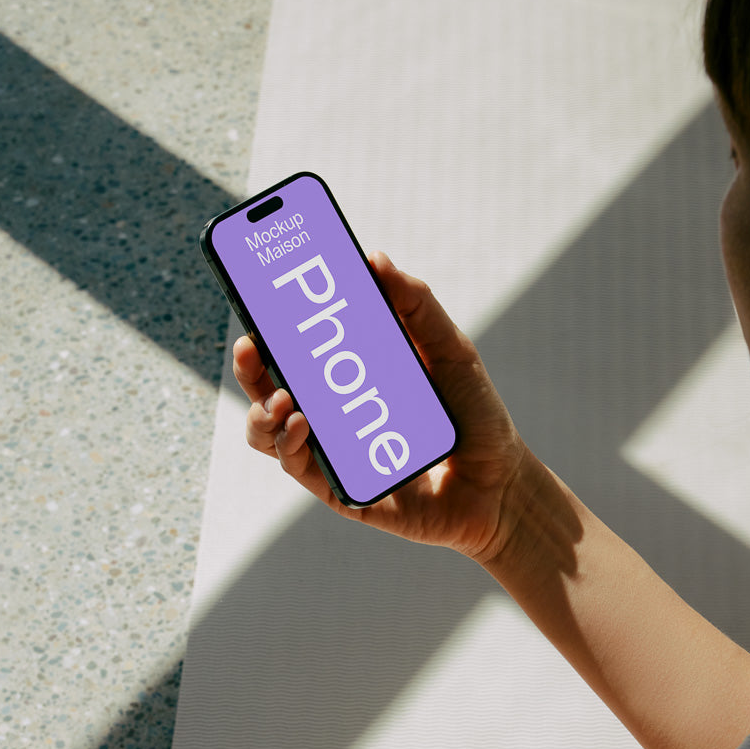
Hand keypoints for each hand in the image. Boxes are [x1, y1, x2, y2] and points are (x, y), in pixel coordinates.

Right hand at [233, 252, 528, 561]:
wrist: (500, 483)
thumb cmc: (474, 415)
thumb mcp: (449, 350)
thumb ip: (416, 305)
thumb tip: (374, 258)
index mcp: (349, 375)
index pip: (297, 347)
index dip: (269, 323)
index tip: (256, 294)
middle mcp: (332, 413)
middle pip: (269, 387)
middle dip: (250, 367)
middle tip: (251, 344)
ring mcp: (332, 452)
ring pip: (269, 431)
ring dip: (261, 409)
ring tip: (281, 397)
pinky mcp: (340, 490)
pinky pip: (298, 467)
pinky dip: (289, 443)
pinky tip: (300, 423)